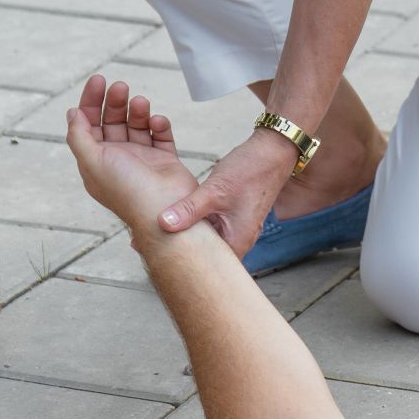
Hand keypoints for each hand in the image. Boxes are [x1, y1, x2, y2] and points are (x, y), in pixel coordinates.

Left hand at [64, 75, 199, 235]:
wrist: (164, 210)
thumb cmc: (127, 190)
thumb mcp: (92, 161)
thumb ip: (79, 136)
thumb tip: (72, 113)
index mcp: (96, 161)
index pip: (88, 125)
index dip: (90, 102)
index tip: (98, 81)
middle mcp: (117, 159)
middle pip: (112, 121)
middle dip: (114, 102)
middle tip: (120, 86)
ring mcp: (142, 159)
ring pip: (137, 125)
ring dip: (137, 111)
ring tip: (141, 102)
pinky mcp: (165, 160)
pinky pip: (161, 135)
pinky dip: (159, 125)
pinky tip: (157, 121)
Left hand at [157, 125, 298, 256]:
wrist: (273, 151)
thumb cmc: (251, 171)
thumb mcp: (215, 190)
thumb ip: (189, 208)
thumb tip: (162, 224)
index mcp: (237, 242)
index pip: (207, 267)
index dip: (181, 266)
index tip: (155, 263)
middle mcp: (237, 239)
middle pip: (203, 255)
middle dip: (177, 251)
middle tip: (145, 247)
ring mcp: (234, 228)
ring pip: (203, 239)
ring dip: (183, 235)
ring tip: (151, 234)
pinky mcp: (230, 216)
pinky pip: (206, 225)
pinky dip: (191, 222)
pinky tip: (171, 216)